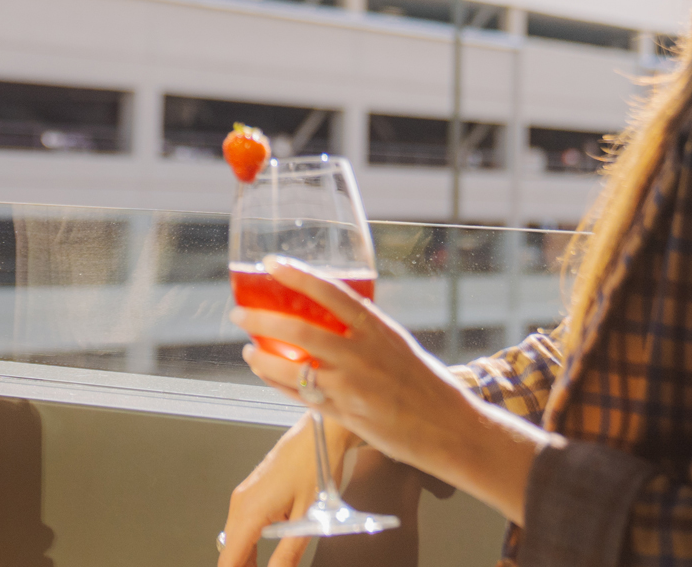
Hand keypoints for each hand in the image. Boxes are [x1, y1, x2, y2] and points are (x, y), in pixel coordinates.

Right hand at [218, 412, 355, 566]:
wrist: (321, 432)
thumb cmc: (317, 464)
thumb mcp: (308, 517)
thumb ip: (288, 553)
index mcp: (250, 510)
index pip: (229, 558)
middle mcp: (241, 502)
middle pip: (228, 551)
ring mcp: (244, 495)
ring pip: (234, 539)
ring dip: (244, 559)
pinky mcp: (252, 492)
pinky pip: (242, 526)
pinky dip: (248, 545)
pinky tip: (262, 556)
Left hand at [229, 256, 547, 524]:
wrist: (451, 428)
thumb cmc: (426, 384)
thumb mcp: (397, 344)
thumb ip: (364, 332)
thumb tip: (330, 319)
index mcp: (378, 329)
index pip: (332, 293)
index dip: (298, 275)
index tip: (272, 263)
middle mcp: (362, 354)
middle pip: (300, 331)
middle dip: (263, 320)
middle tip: (240, 313)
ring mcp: (352, 387)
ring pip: (292, 368)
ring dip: (262, 357)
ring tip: (248, 348)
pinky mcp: (345, 415)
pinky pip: (300, 396)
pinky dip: (277, 383)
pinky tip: (265, 374)